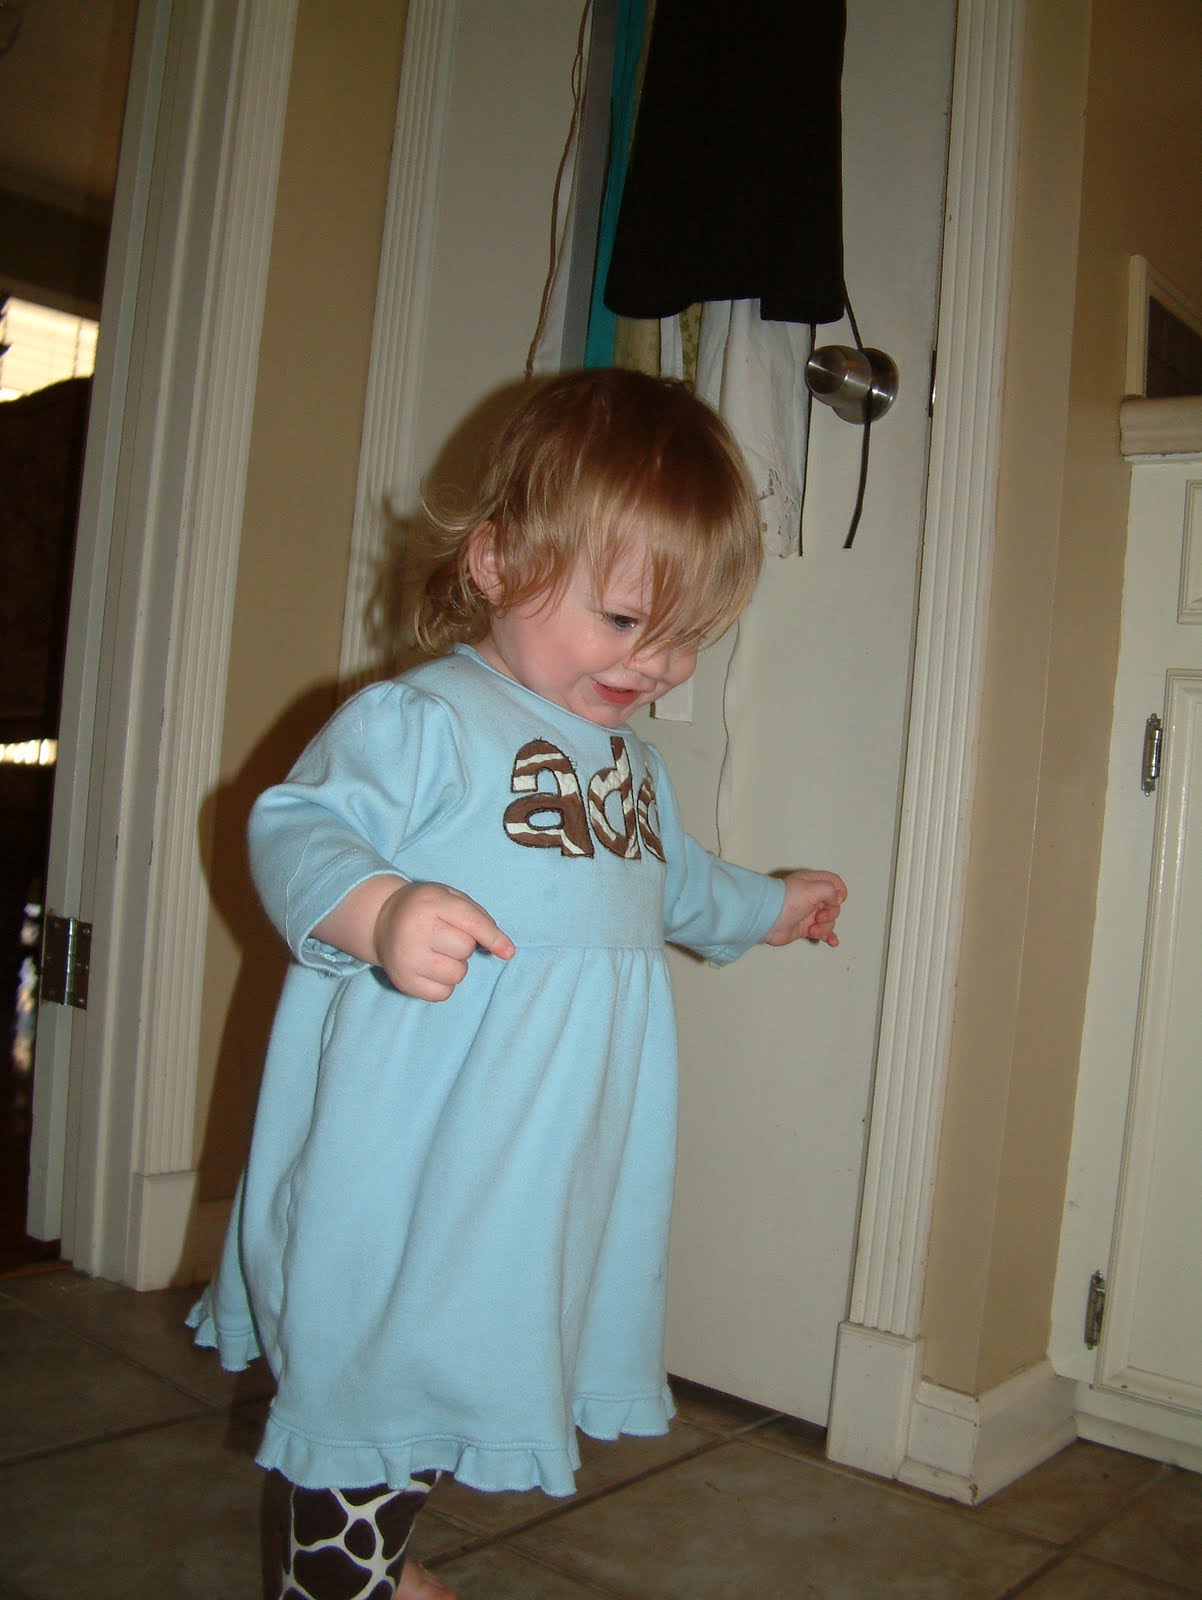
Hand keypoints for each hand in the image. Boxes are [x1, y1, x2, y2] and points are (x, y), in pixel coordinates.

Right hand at [373, 881, 514, 1000]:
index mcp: (430, 904)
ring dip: (456, 966)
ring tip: (439, 953)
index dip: (494, 938)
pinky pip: (443, 993)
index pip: (471, 923)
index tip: (508, 952)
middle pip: (465, 949)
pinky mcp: (404, 981)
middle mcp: (415, 931)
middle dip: (464, 945)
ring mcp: (407, 958)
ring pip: (456, 974)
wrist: (381, 921)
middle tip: (447, 937)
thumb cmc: (426, 909)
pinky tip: (431, 968)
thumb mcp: (450, 899)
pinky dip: (444, 984)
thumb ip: (479, 918)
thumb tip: (505, 950)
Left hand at [762, 868, 846, 948]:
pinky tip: (832, 941)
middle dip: (831, 914)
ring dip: (825, 927)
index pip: (834, 883)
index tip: (836, 900)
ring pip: (829, 921)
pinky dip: (828, 936)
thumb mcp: (814, 889)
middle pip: (834, 905)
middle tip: (819, 917)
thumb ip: (831, 891)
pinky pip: (822, 932)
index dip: (839, 892)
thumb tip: (836, 901)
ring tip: (813, 930)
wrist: (767, 920)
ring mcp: (808, 913)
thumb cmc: (784, 901)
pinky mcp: (804, 928)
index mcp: (812, 882)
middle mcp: (811, 897)